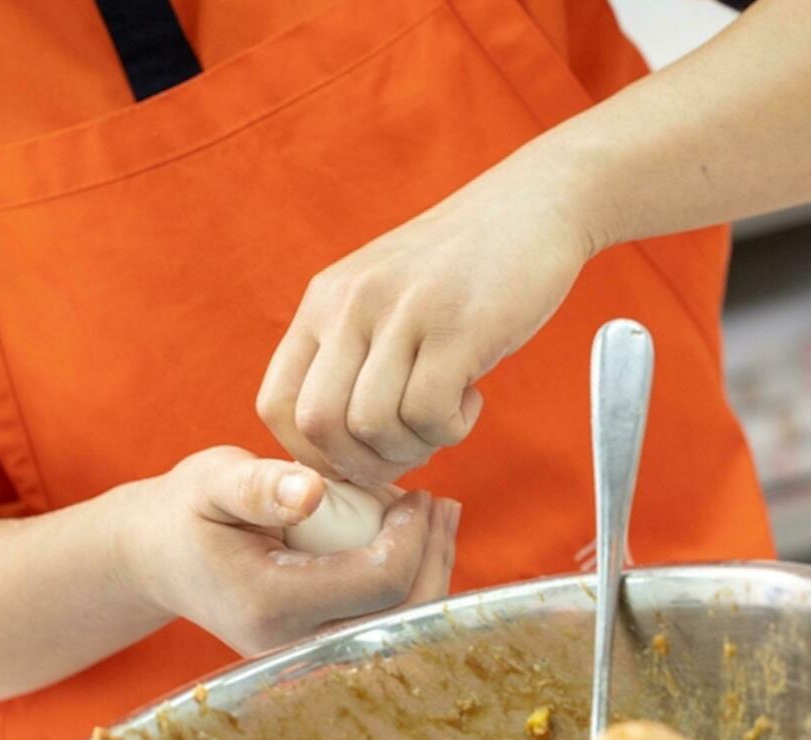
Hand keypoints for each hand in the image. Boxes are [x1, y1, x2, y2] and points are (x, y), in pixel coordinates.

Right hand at [121, 447, 459, 655]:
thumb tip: (312, 491)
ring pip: (401, 628)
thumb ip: (257, 486)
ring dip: (431, 573)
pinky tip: (419, 541)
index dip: (412, 538)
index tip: (417, 494)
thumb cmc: (188, 510)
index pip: (377, 582)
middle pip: (402, 616)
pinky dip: (411, 586)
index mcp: (271, 603)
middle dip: (433, 557)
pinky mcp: (318, 649)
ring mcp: (306, 655)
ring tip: (438, 517)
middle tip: (441, 504)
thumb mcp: (211, 482)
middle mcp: (292, 644)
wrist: (159, 557)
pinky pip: (383, 625)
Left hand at [257, 147, 594, 486]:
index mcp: (324, 302)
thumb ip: (351, 355)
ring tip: (444, 418)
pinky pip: (428, 414)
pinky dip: (450, 430)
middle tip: (406, 450)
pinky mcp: (457, 326)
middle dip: (362, 464)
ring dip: (413, 448)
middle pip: (317, 426)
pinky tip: (470, 400)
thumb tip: (333, 447)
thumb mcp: (384, 297)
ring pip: (372, 426)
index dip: (312, 454)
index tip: (359, 457)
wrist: (535, 203)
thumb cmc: (463, 268)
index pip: (276, 404)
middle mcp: (351, 304)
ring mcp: (402, 312)